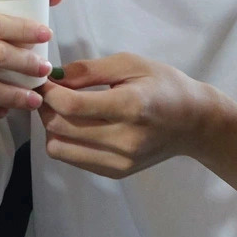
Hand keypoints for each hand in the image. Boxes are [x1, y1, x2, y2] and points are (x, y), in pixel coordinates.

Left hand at [37, 54, 217, 179]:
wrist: (193, 122)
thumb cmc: (163, 85)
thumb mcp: (130, 63)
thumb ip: (88, 70)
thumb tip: (53, 77)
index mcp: (130, 106)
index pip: (72, 106)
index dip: (48, 92)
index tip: (42, 79)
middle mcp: (124, 139)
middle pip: (60, 127)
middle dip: (45, 107)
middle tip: (48, 91)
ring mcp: (120, 161)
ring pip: (59, 148)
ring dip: (51, 127)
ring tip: (62, 109)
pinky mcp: (116, 172)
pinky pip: (72, 159)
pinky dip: (65, 141)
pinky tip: (76, 125)